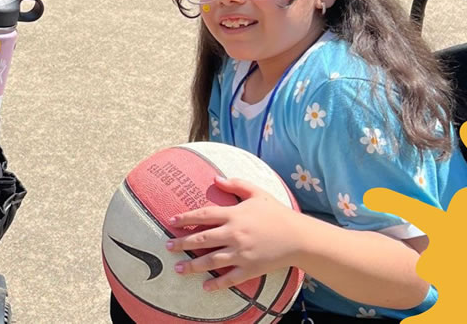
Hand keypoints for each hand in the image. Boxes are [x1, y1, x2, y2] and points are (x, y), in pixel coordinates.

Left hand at [167, 176, 306, 290]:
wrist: (299, 237)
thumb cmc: (277, 213)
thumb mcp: (257, 193)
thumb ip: (236, 185)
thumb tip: (216, 178)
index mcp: (234, 215)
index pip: (203, 215)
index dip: (185, 218)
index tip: (171, 221)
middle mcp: (234, 234)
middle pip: (202, 239)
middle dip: (182, 243)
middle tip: (167, 247)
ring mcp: (241, 253)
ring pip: (211, 261)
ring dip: (192, 265)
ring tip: (178, 268)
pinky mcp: (250, 268)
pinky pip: (229, 278)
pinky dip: (216, 284)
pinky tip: (205, 287)